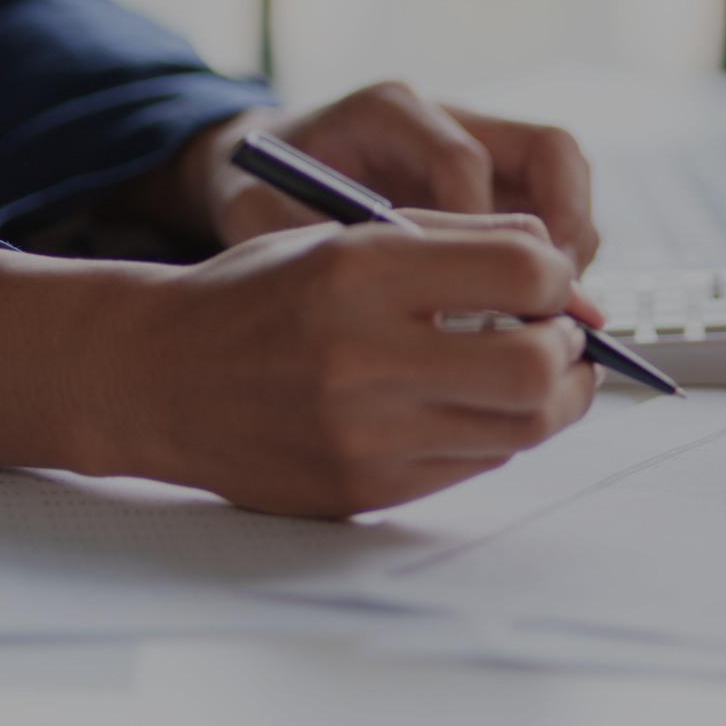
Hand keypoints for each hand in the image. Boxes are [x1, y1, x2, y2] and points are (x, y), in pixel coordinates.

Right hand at [0, 210, 604, 516]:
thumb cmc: (266, 293)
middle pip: (534, 368)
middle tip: (558, 336)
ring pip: (521, 430)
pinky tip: (471, 405)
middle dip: (569, 351)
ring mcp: (359, 435)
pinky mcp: (359, 491)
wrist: (155, 375)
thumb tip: (570, 273)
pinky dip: (496, 434)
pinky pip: (476, 467)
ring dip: (550, 399)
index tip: (552, 284)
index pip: (522, 274)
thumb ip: (468, 238)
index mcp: (360, 272)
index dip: (559, 279)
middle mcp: (359, 357)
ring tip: (529, 370)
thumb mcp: (354, 234)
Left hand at [151, 82, 596, 271]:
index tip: (470, 292)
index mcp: (387, 111)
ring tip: (555, 310)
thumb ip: (303, 238)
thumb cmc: (255, 185)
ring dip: (575, 241)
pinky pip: (554, 206)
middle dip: (566, 224)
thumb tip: (384, 292)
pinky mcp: (498, 176)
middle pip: (550, 149)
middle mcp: (449, 115)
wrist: (257, 164)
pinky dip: (557, 255)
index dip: (479, 229)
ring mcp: (483, 141)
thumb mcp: (252, 209)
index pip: (463, 160)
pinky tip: (534, 308)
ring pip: (567, 176)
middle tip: (557, 296)